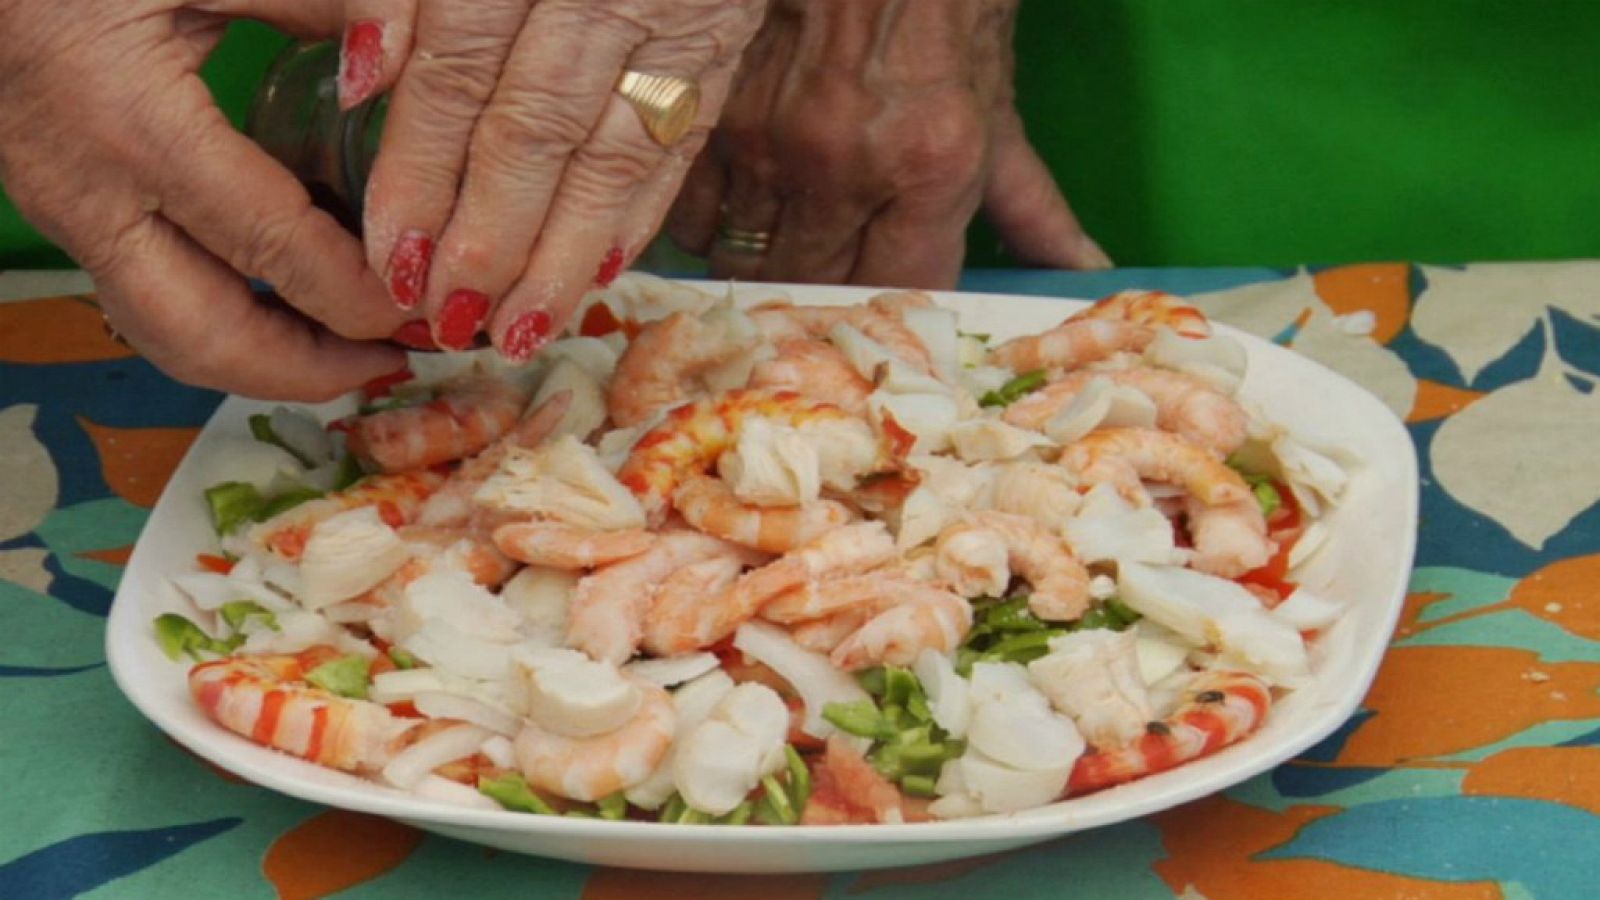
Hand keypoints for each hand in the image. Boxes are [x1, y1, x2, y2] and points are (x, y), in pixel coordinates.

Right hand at [0, 0, 408, 399]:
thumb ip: (324, 0)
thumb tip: (401, 69)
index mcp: (133, 126)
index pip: (274, 249)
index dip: (360, 296)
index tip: (430, 308)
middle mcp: (86, 191)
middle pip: (206, 337)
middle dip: (311, 371)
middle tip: (398, 361)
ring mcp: (63, 206)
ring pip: (165, 333)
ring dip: (265, 358)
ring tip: (357, 349)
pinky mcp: (61, 203)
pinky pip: (147, 294)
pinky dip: (226, 317)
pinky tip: (295, 296)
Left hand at [342, 0, 765, 358]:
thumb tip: (364, 81)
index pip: (459, 73)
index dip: (421, 171)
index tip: (391, 257)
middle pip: (535, 130)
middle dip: (489, 235)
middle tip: (450, 317)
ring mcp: (672, 22)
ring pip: (612, 156)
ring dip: (564, 254)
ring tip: (520, 330)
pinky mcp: (720, 50)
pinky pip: (678, 150)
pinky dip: (638, 219)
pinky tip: (599, 277)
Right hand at [665, 0, 1109, 288]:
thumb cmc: (948, 28)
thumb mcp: (998, 120)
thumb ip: (1033, 210)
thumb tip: (1082, 271)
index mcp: (930, 168)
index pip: (899, 292)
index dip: (890, 317)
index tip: (885, 320)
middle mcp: (847, 166)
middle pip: (815, 289)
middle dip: (820, 301)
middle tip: (825, 292)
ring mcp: (775, 146)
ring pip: (749, 264)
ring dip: (764, 273)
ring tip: (782, 258)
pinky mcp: (721, 124)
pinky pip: (698, 224)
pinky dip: (715, 234)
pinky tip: (743, 217)